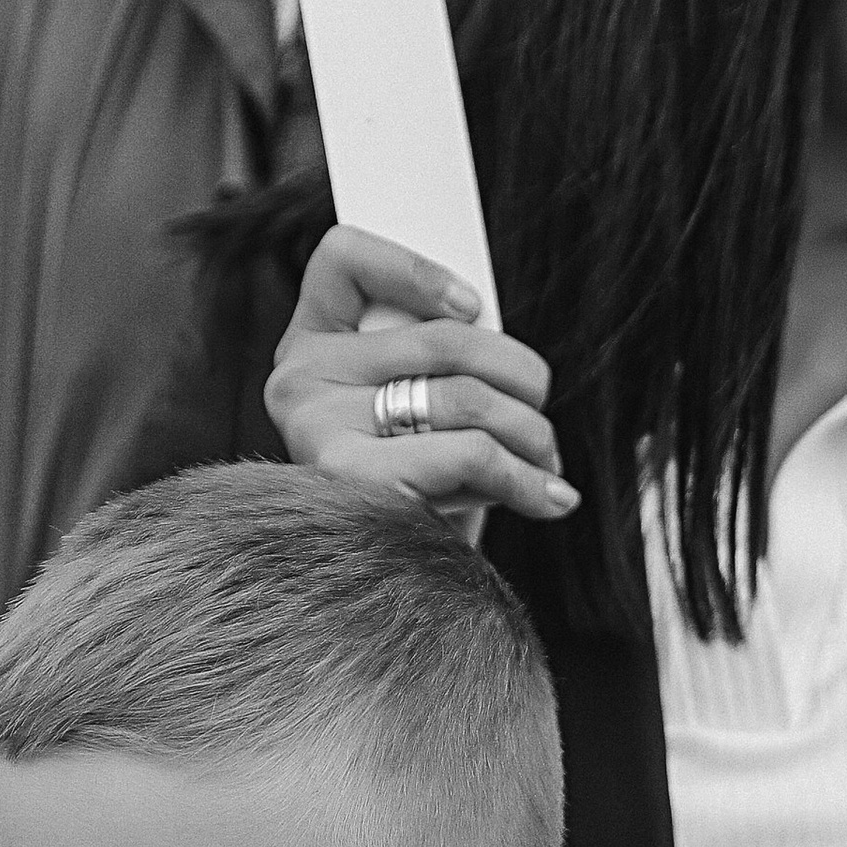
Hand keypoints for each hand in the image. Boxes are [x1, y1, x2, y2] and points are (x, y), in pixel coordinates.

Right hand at [265, 227, 575, 531]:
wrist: (381, 588)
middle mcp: (298, 379)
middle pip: (444, 338)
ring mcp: (315, 427)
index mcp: (310, 343)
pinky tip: (548, 495)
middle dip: (522, 377)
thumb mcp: (417, 408)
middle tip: (543, 412)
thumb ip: (437, 362)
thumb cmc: (412, 490)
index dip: (415, 268)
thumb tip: (511, 355)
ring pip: (467, 397)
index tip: (475, 304)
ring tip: (546, 462)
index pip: (343, 257)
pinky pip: (469, 452)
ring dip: (532, 434)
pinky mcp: (348, 480)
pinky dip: (525, 479)